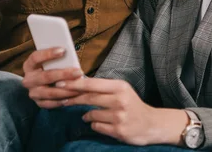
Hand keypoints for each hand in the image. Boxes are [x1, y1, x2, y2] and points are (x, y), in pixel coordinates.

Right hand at [22, 48, 83, 108]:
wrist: (45, 84)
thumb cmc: (52, 68)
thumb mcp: (51, 62)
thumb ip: (58, 59)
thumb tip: (70, 56)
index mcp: (29, 65)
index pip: (35, 57)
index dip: (48, 54)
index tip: (63, 50)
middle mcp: (29, 79)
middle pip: (45, 76)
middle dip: (64, 74)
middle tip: (79, 72)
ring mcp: (33, 92)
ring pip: (50, 92)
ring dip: (66, 90)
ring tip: (80, 87)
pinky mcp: (39, 103)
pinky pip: (51, 104)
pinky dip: (62, 101)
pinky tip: (72, 97)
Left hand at [61, 77, 185, 145]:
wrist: (151, 124)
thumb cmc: (132, 104)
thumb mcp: (121, 90)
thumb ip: (103, 87)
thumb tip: (78, 82)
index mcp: (120, 87)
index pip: (92, 84)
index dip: (74, 84)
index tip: (60, 83)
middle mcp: (120, 100)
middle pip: (89, 98)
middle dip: (73, 98)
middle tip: (63, 99)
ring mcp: (119, 116)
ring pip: (91, 114)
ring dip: (86, 115)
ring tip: (88, 114)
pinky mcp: (118, 130)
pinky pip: (96, 126)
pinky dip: (94, 124)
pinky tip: (100, 123)